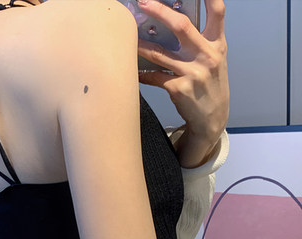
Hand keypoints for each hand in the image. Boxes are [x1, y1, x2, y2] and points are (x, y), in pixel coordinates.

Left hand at [136, 0, 228, 166]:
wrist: (213, 118)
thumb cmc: (210, 85)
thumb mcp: (214, 59)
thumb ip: (202, 39)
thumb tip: (173, 20)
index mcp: (217, 44)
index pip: (218, 12)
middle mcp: (207, 56)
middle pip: (182, 26)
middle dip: (160, 11)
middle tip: (143, 3)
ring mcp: (193, 73)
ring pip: (160, 54)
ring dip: (141, 45)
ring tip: (128, 38)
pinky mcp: (178, 89)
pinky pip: (154, 77)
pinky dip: (142, 74)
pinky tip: (134, 71)